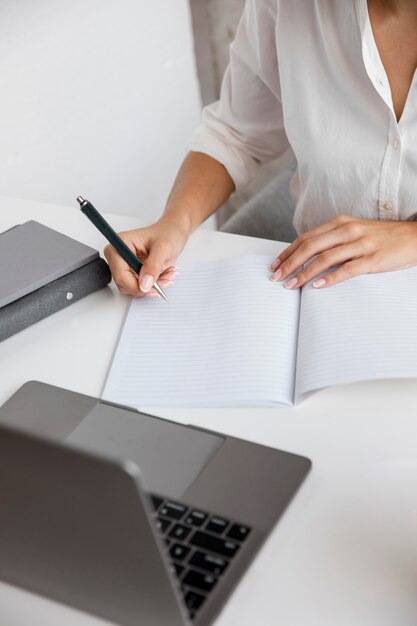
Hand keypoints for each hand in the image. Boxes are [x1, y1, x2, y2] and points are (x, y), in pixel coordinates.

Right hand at [104, 216, 189, 296]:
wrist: (174, 233)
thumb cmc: (168, 233)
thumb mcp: (164, 248)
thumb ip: (153, 266)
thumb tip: (144, 285)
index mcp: (121, 243)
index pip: (120, 273)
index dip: (135, 285)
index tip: (151, 287)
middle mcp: (119, 255)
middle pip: (123, 283)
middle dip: (145, 286)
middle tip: (163, 280)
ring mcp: (125, 264)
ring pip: (132, 287)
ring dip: (151, 286)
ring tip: (166, 275)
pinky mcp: (132, 271)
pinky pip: (139, 287)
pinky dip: (153, 285)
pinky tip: (163, 275)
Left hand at [269, 215, 416, 288]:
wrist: (414, 237)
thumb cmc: (382, 238)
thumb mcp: (354, 232)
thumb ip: (333, 240)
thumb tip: (307, 256)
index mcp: (340, 223)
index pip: (306, 238)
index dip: (288, 252)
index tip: (275, 265)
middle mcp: (348, 230)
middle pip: (310, 247)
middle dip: (289, 263)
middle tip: (276, 277)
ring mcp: (360, 244)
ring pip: (324, 258)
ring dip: (304, 273)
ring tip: (291, 285)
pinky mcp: (372, 259)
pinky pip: (346, 269)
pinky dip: (330, 278)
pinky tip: (317, 286)